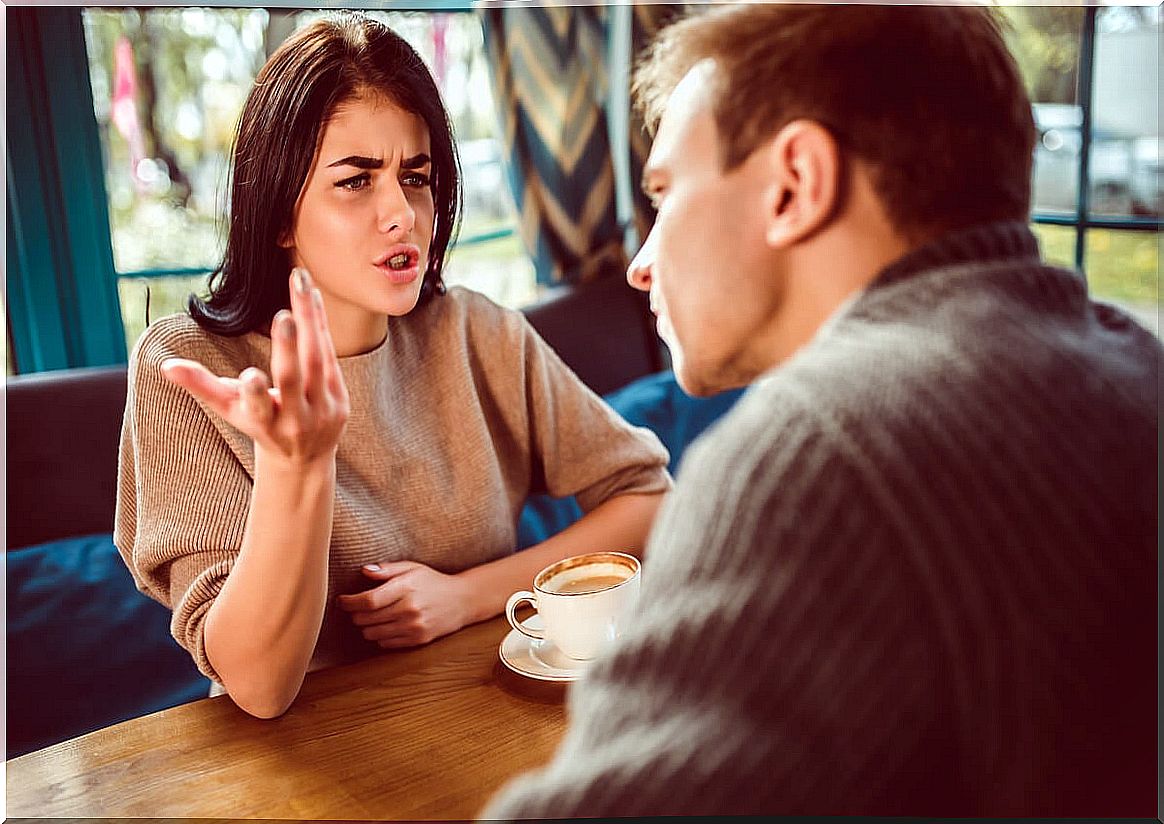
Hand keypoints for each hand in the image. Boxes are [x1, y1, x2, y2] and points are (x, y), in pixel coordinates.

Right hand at [161, 268, 349, 467]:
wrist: (305, 457)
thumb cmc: (260, 425)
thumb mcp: (230, 409)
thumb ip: (202, 386)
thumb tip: (167, 365)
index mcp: (264, 424)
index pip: (259, 409)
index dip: (255, 394)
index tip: (250, 376)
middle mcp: (296, 420)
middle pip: (293, 381)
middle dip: (288, 349)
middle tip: (283, 316)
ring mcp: (322, 410)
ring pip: (317, 361)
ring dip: (309, 320)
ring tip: (298, 283)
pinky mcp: (341, 400)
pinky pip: (330, 356)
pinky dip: (320, 325)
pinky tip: (311, 295)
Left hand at [337, 561, 475, 647]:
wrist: (462, 600)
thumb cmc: (433, 581)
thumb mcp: (413, 568)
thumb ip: (388, 569)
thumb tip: (364, 571)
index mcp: (406, 588)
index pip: (368, 600)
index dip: (349, 602)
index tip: (342, 600)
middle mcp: (409, 609)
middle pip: (366, 618)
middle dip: (355, 614)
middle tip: (356, 608)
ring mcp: (414, 626)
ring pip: (372, 634)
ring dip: (365, 626)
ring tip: (370, 617)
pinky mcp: (417, 640)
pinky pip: (385, 643)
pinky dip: (379, 636)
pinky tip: (385, 625)